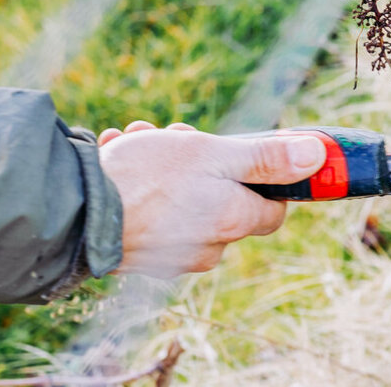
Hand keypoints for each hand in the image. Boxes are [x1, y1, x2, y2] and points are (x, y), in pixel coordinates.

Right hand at [95, 120, 325, 277]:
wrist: (72, 212)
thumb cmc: (145, 179)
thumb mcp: (213, 155)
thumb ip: (267, 159)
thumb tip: (318, 158)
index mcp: (232, 222)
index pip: (273, 208)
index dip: (264, 177)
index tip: (241, 153)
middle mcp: (207, 248)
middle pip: (224, 198)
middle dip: (200, 160)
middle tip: (174, 135)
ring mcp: (171, 256)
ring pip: (183, 200)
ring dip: (164, 164)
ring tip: (135, 141)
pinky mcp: (138, 256)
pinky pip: (151, 213)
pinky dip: (138, 185)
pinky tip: (117, 158)